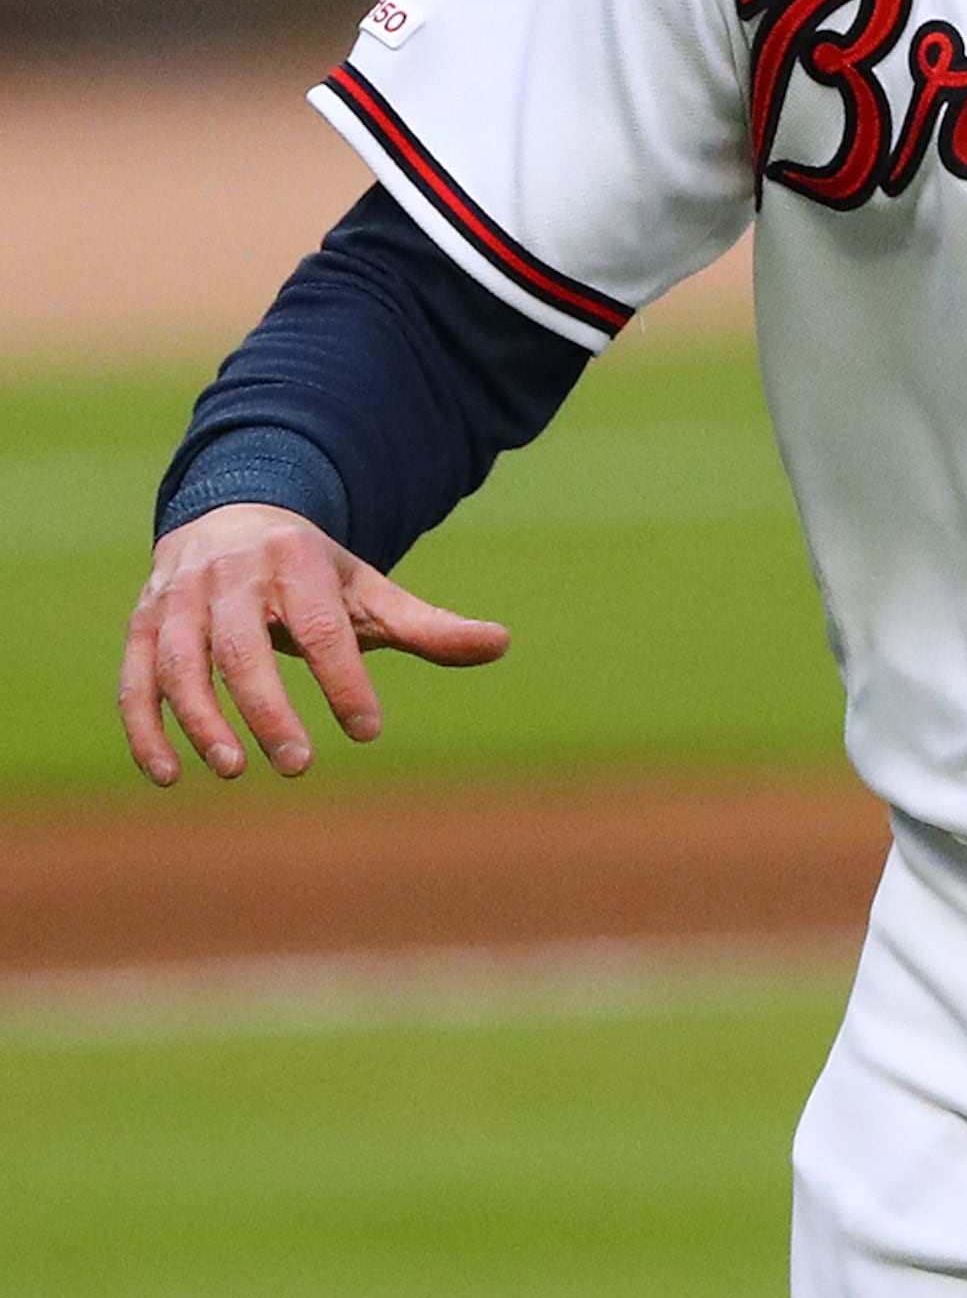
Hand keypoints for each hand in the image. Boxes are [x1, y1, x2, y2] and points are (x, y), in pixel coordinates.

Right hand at [118, 504, 509, 786]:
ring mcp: (177, 599)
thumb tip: (502, 644)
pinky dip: (145, 728)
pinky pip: (133, 681)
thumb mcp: (369, 590)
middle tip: (300, 764)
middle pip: (241, 646)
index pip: (321, 626)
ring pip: (178, 664)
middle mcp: (228, 575)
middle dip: (268, 707)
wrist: (231, 521)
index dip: (344, 679)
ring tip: (235, 770)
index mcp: (295, 559)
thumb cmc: (311, 574)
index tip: (368, 730)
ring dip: (201, 720)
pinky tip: (170, 776)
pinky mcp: (141, 626)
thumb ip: (427, 626)